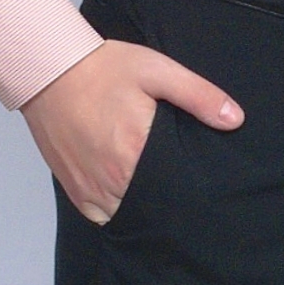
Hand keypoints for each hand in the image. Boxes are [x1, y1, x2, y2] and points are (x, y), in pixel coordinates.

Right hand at [22, 39, 242, 224]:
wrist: (49, 69)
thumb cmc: (103, 68)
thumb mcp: (157, 71)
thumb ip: (198, 96)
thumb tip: (234, 119)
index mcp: (136, 151)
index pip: (175, 190)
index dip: (188, 190)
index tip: (198, 186)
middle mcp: (112, 178)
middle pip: (152, 207)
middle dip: (166, 201)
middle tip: (178, 187)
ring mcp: (90, 187)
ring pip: (126, 215)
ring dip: (141, 207)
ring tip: (154, 190)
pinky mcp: (74, 189)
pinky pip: (101, 216)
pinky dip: (115, 209)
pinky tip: (126, 192)